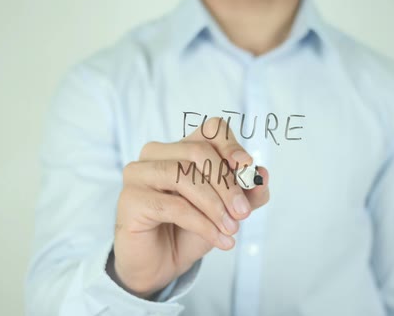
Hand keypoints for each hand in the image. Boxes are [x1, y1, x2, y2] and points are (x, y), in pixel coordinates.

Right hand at [108, 117, 269, 296]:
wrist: (161, 264)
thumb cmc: (190, 230)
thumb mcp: (226, 211)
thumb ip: (246, 194)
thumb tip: (263, 175)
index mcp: (180, 147)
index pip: (209, 129)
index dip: (230, 145)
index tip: (247, 167)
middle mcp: (156, 154)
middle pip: (199, 152)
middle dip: (227, 184)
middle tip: (244, 213)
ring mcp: (139, 173)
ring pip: (184, 176)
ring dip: (215, 206)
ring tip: (231, 229)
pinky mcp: (131, 199)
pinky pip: (174, 206)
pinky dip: (202, 224)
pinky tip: (219, 239)